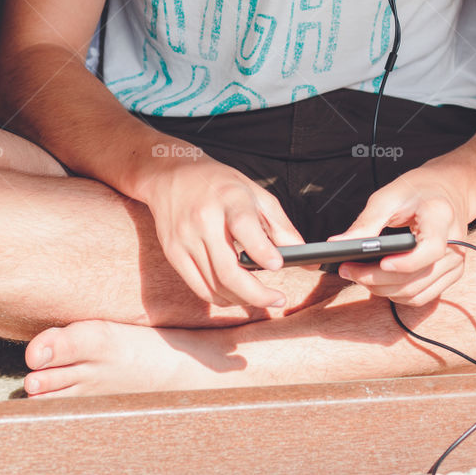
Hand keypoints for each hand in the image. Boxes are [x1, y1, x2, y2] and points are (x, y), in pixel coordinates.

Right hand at [139, 150, 305, 309]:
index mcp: (228, 198)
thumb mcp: (255, 193)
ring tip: (262, 298)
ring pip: (215, 285)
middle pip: (228, 270)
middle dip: (257, 294)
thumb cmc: (219, 184)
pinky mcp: (173, 253)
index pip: (244, 226)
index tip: (278, 266)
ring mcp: (185, 239)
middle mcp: (203, 219)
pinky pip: (200, 288)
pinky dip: (222, 298)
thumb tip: (305, 257)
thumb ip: (281, 226)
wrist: (170, 174)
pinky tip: (237, 295)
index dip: (261, 249)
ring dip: (242, 299)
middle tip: (278, 300)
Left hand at [327, 168, 469, 306]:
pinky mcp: (450, 275)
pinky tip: (378, 282)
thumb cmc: (416, 190)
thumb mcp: (388, 196)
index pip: (430, 248)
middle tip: (346, 269)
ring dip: (383, 290)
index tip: (380, 263)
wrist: (447, 190)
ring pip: (416, 292)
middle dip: (377, 279)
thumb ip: (366, 222)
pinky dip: (397, 295)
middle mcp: (454, 244)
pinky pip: (421, 297)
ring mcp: (455, 263)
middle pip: (416, 276)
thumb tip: (337, 243)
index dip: (405, 262)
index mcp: (441, 216)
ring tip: (358, 275)